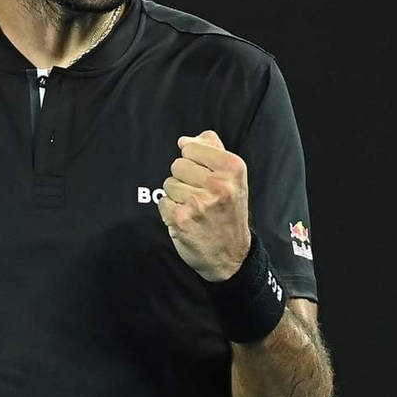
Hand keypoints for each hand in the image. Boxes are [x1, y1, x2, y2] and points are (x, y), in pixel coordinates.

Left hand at [158, 130, 251, 281]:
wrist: (232, 255)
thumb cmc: (229, 212)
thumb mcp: (233, 178)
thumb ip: (212, 151)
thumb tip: (185, 140)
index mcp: (232, 169)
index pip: (191, 147)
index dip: (193, 160)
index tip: (204, 174)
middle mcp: (218, 185)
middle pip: (177, 165)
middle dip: (184, 178)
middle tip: (200, 195)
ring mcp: (199, 202)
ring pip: (169, 183)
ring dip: (177, 196)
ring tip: (195, 208)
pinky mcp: (181, 218)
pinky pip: (163, 201)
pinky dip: (170, 210)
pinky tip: (186, 218)